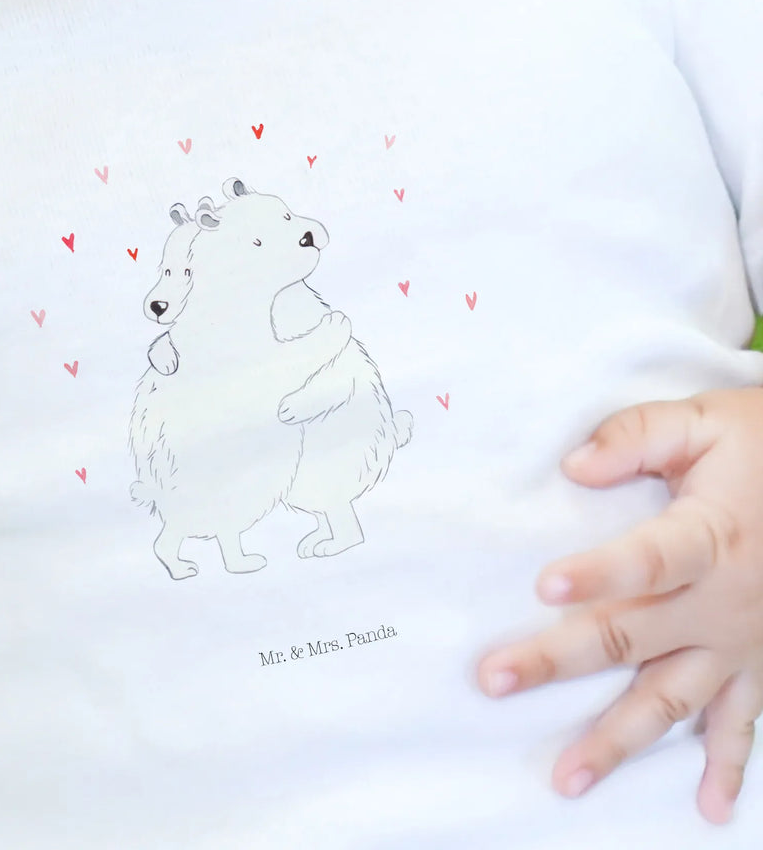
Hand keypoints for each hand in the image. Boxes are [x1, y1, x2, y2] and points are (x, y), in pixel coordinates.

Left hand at [476, 388, 762, 824]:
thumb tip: (574, 466)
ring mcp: (742, 640)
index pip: (648, 560)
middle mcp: (724, 600)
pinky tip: (707, 809)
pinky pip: (743, 722)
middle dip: (558, 660)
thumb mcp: (704, 421)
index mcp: (710, 536)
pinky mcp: (758, 661)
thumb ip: (637, 436)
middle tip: (495, 680)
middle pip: (633, 636)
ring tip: (568, 777)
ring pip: (674, 699)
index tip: (545, 586)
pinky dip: (726, 766)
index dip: (599, 573)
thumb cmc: (760, 443)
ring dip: (619, 740)